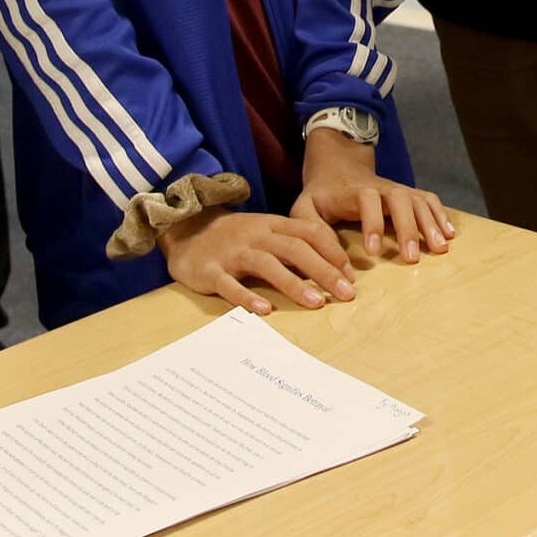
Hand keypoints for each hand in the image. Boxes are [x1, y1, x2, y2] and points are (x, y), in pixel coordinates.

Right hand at [161, 206, 356, 313]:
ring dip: (294, 283)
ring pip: (266, 265)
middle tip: (346, 293)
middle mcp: (256, 235)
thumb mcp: (265, 232)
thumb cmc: (234, 236)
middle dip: (324, 271)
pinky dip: (247, 297)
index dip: (333, 252)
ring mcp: (232, 252)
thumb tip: (331, 269)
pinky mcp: (210, 271)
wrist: (185, 228)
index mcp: (272, 225)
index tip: (351, 275)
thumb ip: (294, 245)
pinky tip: (265, 311)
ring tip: (316, 302)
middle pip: (295, 248)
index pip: (310, 232)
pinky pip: (229, 285)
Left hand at [292, 128, 456, 262]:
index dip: (372, 223)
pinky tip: (449, 234)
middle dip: (408, 228)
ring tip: (440, 249)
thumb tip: (329, 258)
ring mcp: (397, 189)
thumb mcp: (304, 207)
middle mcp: (380, 187)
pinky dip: (441, 215)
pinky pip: (428, 200)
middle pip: (400, 199)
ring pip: (418, 200)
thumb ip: (311, 228)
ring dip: (430, 223)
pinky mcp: (407, 194)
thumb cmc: (321, 193)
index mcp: (353, 191)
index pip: (367, 200)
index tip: (373, 252)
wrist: (337, 165)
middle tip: (412, 258)